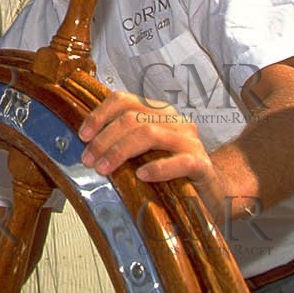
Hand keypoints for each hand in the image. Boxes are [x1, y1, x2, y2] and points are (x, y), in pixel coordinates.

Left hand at [78, 90, 226, 215]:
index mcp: (158, 112)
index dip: (99, 115)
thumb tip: (87, 146)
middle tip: (88, 160)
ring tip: (104, 168)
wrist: (211, 192)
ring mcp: (190, 141)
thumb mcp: (144, 152)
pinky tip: (141, 175)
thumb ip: (122, 143)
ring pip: (150, 134)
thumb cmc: (171, 172)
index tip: (83, 135)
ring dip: (120, 151)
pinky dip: (158, 167)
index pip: (123, 100)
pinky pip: (180, 161)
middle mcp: (174, 121)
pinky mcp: (202, 164)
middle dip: (104, 139)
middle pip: (132, 118)